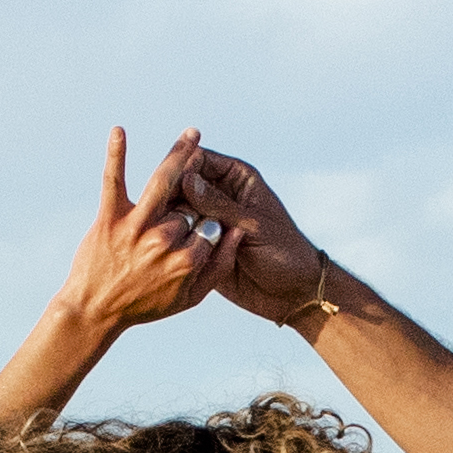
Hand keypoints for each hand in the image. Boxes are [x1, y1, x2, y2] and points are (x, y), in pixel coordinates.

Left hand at [48, 124, 232, 343]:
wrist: (95, 311)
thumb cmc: (145, 305)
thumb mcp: (190, 298)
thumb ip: (219, 267)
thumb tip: (238, 232)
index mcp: (186, 262)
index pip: (208, 227)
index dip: (205, 229)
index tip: (196, 237)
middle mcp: (163, 241)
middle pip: (188, 206)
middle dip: (188, 209)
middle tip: (173, 226)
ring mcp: (135, 227)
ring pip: (163, 182)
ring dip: (180, 153)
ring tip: (192, 134)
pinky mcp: (109, 218)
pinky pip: (113, 180)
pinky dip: (115, 155)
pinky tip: (119, 131)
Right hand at [172, 144, 343, 328]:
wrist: (293, 292)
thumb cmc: (285, 252)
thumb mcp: (253, 225)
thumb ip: (218, 204)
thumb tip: (186, 180)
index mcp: (237, 178)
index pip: (200, 160)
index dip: (181, 166)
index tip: (166, 181)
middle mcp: (220, 195)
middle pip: (183, 184)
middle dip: (170, 196)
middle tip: (159, 213)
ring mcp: (209, 221)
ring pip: (177, 212)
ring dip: (170, 221)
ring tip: (166, 235)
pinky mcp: (202, 245)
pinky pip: (180, 238)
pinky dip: (173, 242)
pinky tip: (168, 251)